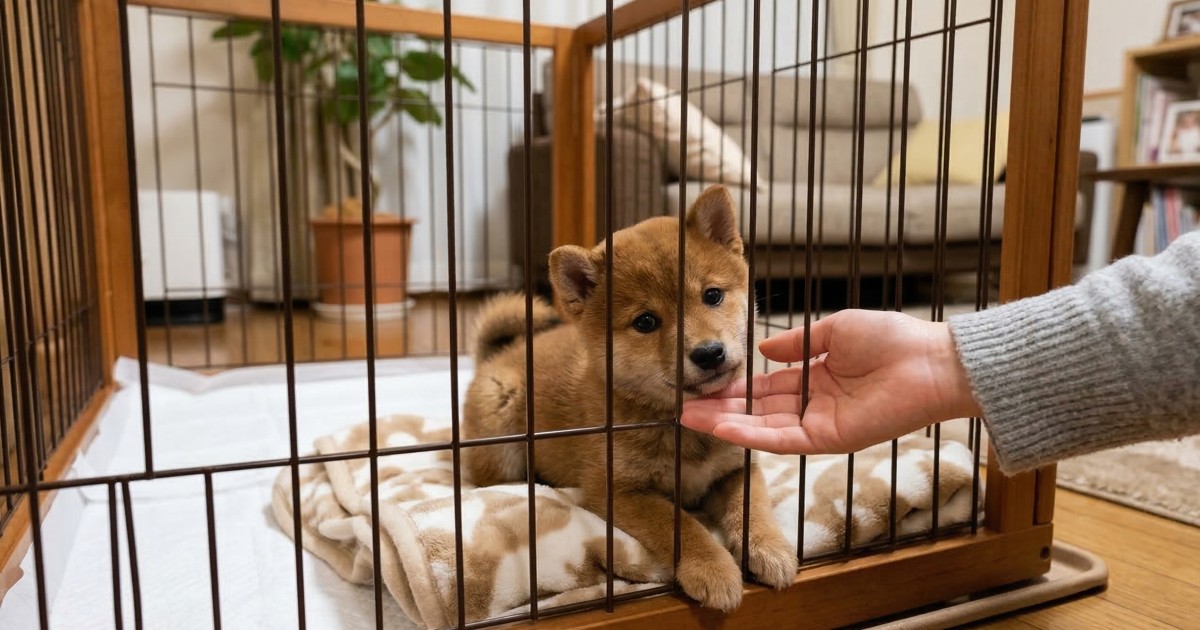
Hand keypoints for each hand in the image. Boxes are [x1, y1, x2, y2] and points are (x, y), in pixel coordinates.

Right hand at [681, 309, 981, 454]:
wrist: (930, 361)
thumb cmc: (892, 339)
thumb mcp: (834, 329)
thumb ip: (797, 343)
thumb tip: (762, 350)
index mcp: (815, 377)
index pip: (765, 386)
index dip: (734, 387)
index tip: (703, 384)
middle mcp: (813, 405)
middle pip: (756, 409)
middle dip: (719, 407)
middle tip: (682, 404)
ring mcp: (818, 424)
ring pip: (762, 427)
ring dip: (725, 423)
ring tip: (689, 417)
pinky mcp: (827, 439)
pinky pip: (782, 440)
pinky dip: (751, 435)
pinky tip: (722, 427)